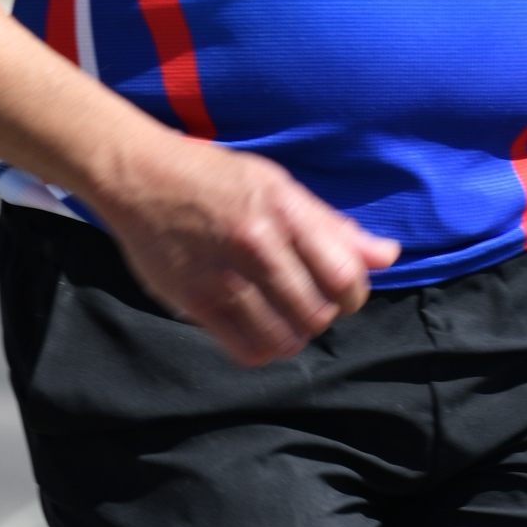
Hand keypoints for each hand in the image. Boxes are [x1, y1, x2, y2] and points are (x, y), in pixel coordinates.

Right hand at [100, 136, 397, 364]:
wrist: (138, 176)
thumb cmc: (213, 178)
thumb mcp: (277, 186)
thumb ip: (331, 226)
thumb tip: (388, 255)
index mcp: (283, 209)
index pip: (344, 274)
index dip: (354, 294)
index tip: (343, 293)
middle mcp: (255, 243)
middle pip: (318, 312)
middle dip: (324, 316)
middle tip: (311, 305)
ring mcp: (222, 275)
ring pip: (285, 338)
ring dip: (294, 336)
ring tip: (285, 319)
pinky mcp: (193, 301)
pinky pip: (246, 350)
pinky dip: (263, 349)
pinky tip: (259, 329)